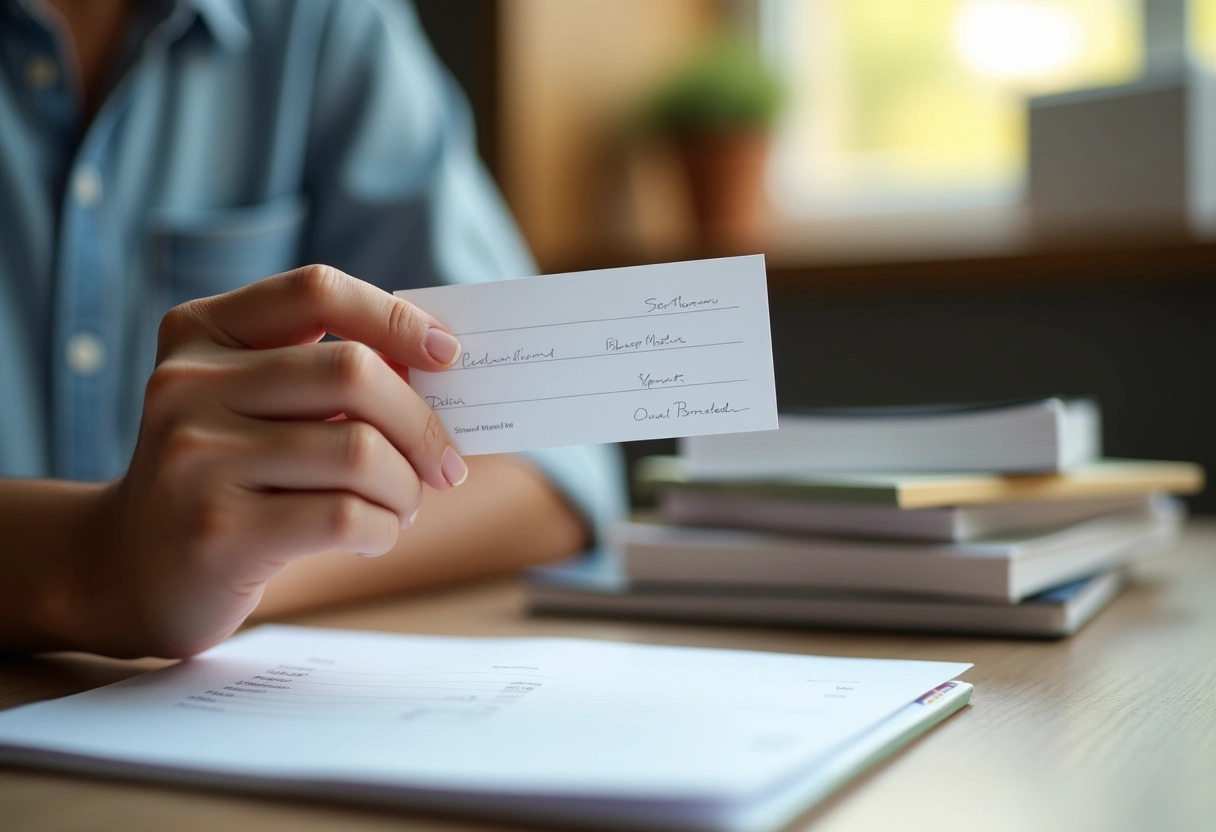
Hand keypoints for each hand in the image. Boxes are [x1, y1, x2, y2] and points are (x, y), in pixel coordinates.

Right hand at [81, 265, 466, 657]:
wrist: (130, 569)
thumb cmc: (225, 476)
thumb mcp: (254, 405)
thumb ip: (325, 374)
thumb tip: (438, 364)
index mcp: (201, 332)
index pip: (316, 291)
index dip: (395, 317)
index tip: (448, 356)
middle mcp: (188, 385)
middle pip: (353, 371)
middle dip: (422, 423)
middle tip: (445, 464)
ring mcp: (196, 457)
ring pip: (360, 450)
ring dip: (407, 486)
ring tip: (402, 505)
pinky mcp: (218, 531)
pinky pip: (346, 516)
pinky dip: (384, 527)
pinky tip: (374, 535)